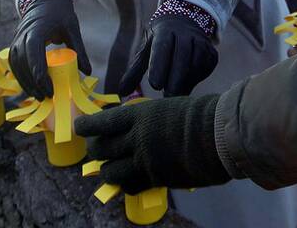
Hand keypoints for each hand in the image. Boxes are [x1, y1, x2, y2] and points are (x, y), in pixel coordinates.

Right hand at [9, 0, 90, 99]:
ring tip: (38, 96)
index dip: (41, 76)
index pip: (34, 57)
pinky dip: (20, 76)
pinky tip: (30, 87)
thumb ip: (79, 49)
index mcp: (36, 31)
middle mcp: (22, 36)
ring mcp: (16, 40)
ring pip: (16, 65)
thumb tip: (88, 71)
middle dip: (33, 83)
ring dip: (25, 82)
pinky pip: (14, 63)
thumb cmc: (60, 13)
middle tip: (45, 97)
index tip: (51, 90)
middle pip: (23, 64)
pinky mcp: (15, 44)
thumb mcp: (73, 29)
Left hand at [75, 94, 229, 192]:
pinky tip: (128, 180)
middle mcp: (135, 139)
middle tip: (96, 148)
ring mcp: (143, 161)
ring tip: (109, 168)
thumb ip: (146, 120)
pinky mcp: (155, 179)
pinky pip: (129, 186)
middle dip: (94, 148)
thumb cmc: (197, 115)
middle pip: (100, 148)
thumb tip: (134, 128)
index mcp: (138, 116)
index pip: (102, 122)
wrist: (216, 136)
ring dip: (107, 170)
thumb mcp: (165, 109)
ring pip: (109, 171)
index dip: (87, 126)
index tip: (80, 127)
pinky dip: (125, 184)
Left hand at [119, 14, 217, 96]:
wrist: (185, 22)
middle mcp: (185, 33)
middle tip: (168, 98)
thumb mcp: (147, 50)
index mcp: (165, 31)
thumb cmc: (161, 41)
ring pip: (196, 63)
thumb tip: (122, 92)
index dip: (159, 66)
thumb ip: (135, 71)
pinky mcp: (212, 52)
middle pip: (181, 57)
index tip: (155, 85)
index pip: (162, 47)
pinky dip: (197, 79)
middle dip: (175, 79)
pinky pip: (206, 68)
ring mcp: (201, 41)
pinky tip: (187, 84)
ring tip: (176, 94)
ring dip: (186, 81)